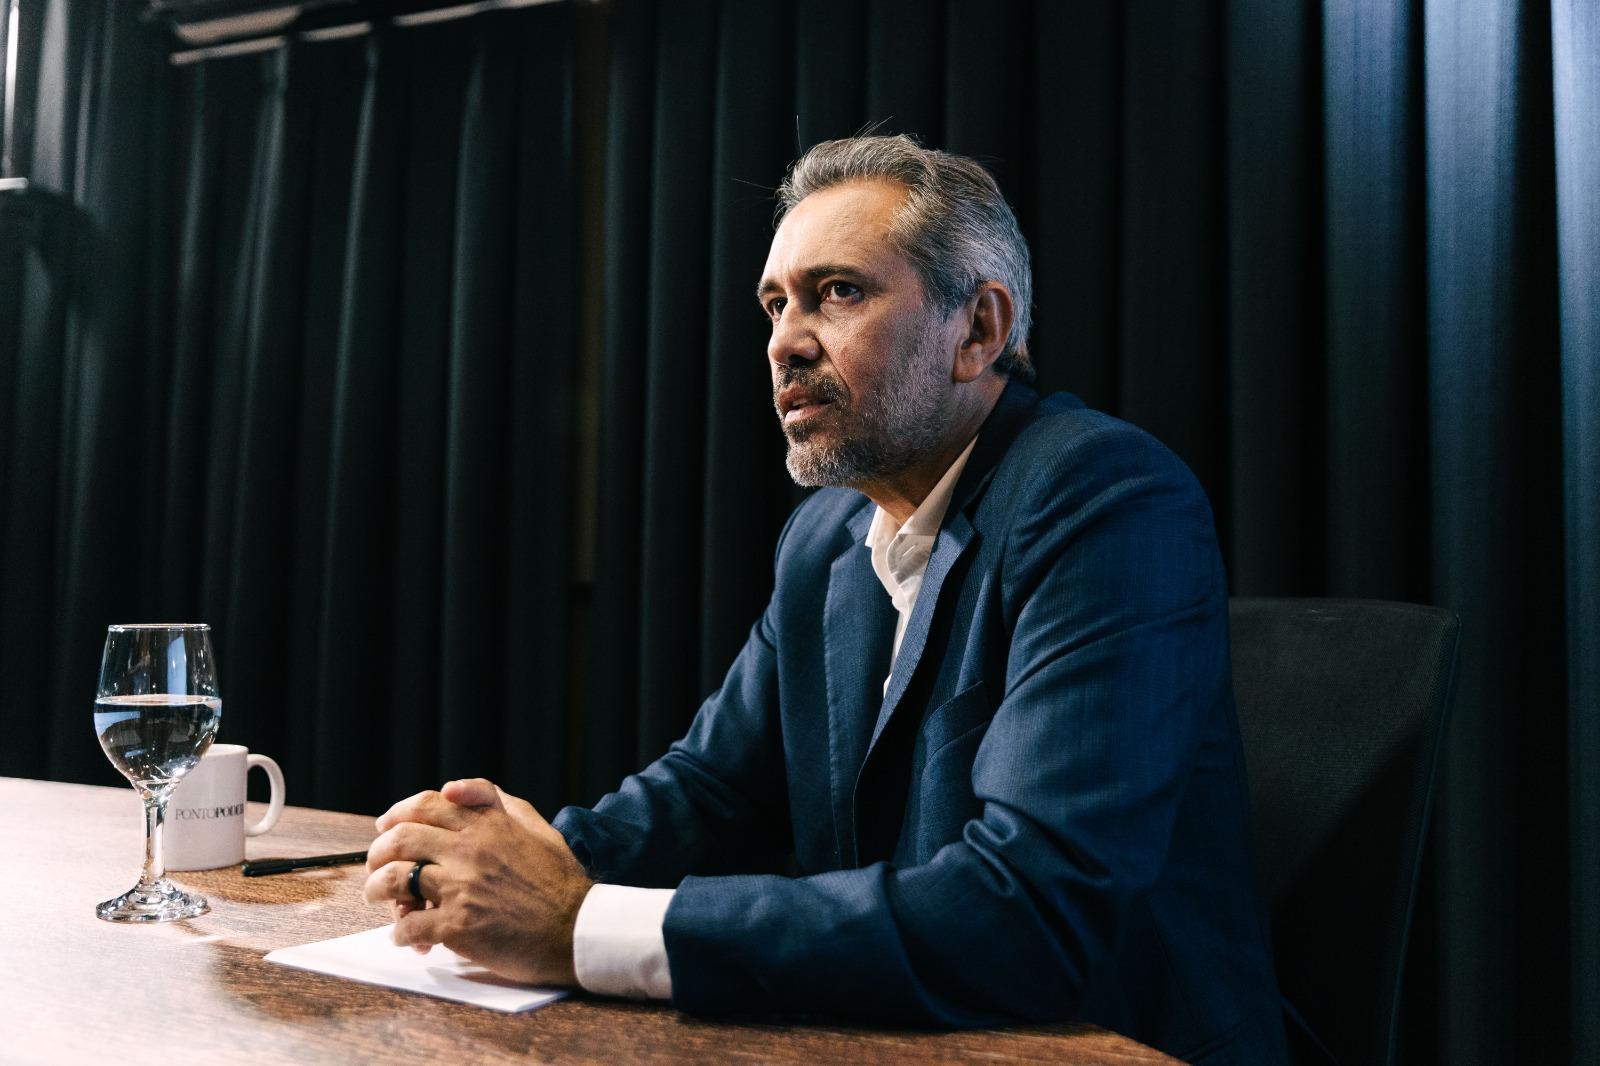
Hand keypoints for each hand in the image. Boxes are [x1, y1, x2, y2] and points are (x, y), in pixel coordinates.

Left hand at [363, 778, 591, 985]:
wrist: (576, 930)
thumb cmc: (560, 882)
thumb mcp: (537, 828)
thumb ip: (500, 804)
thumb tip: (461, 789)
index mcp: (488, 825)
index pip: (429, 804)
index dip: (398, 812)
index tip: (386, 824)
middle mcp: (470, 850)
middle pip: (401, 838)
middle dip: (378, 852)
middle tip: (376, 866)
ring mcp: (462, 888)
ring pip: (395, 879)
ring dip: (377, 890)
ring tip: (378, 898)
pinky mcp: (459, 926)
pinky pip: (410, 926)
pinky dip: (401, 933)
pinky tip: (407, 937)